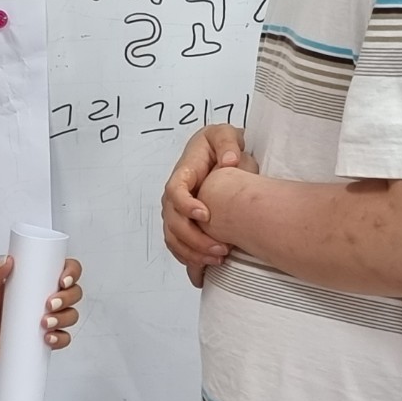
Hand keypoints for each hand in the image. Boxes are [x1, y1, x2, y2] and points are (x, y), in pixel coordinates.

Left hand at [0, 257, 84, 368]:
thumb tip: (7, 260)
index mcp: (37, 279)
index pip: (65, 269)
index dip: (72, 272)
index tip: (63, 279)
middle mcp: (46, 296)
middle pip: (73, 292)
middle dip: (68, 297)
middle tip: (50, 303)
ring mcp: (48, 317)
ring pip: (71, 315)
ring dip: (64, 318)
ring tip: (45, 322)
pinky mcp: (45, 337)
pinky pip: (63, 338)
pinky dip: (60, 338)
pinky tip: (48, 338)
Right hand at [162, 125, 254, 286]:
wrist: (216, 152)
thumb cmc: (219, 144)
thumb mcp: (224, 134)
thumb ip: (227, 142)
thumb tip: (229, 161)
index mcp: (182, 173)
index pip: (174, 191)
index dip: (186, 205)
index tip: (205, 216)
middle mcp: (174, 195)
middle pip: (172, 222)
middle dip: (194, 239)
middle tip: (221, 249)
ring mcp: (176, 212)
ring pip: (173, 238)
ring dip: (192, 253)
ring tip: (218, 260)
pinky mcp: (183, 224)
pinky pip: (178, 246)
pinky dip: (189, 259)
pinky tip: (207, 267)